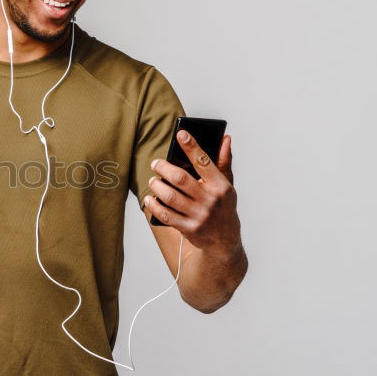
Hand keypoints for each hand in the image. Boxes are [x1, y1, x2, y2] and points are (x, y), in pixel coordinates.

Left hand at [144, 131, 239, 255]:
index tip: (181, 134)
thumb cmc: (223, 207)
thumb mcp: (227, 185)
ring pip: (170, 196)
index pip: (204, 162)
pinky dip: (154, 205)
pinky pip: (166, 215)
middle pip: (181, 179)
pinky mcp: (188, 228)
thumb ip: (223, 162)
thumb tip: (224, 138)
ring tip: (153, 180)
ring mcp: (199, 215)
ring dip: (157, 186)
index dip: (192, 147)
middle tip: (155, 164)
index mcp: (220, 186)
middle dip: (163, 168)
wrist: (224, 241)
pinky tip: (149, 199)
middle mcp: (210, 200)